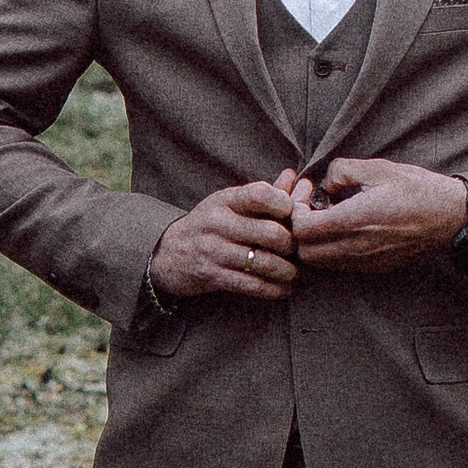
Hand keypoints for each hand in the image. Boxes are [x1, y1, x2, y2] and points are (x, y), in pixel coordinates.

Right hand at [148, 172, 307, 301]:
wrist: (167, 253)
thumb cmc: (208, 225)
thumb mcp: (229, 203)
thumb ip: (264, 193)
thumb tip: (296, 177)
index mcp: (225, 200)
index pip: (261, 194)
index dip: (286, 205)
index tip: (294, 216)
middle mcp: (218, 222)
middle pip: (271, 233)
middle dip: (293, 245)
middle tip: (301, 252)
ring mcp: (214, 250)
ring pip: (265, 262)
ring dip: (288, 272)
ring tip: (296, 274)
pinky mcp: (212, 275)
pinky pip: (251, 285)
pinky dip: (274, 290)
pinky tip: (284, 289)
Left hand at [291, 155, 467, 274]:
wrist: (453, 219)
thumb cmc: (419, 190)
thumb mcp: (379, 168)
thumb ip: (343, 170)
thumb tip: (325, 183)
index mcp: (355, 221)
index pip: (302, 229)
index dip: (295, 211)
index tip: (307, 192)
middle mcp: (357, 247)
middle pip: (305, 253)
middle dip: (300, 230)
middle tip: (312, 207)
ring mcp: (366, 262)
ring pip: (321, 263)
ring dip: (315, 242)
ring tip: (330, 217)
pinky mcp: (375, 268)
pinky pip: (340, 265)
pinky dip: (332, 249)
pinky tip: (347, 228)